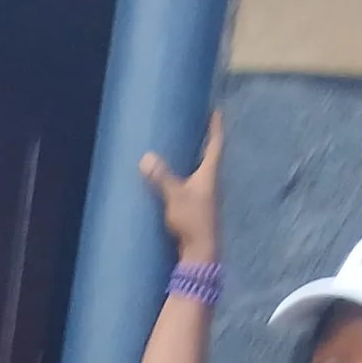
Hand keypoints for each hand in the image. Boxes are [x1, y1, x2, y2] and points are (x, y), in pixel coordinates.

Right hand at [142, 113, 222, 264]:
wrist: (200, 252)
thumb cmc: (193, 220)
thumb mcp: (175, 196)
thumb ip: (161, 177)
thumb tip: (146, 158)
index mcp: (210, 173)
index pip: (216, 143)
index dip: (215, 126)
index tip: (215, 110)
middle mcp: (211, 182)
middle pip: (209, 155)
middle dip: (203, 140)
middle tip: (194, 124)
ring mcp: (205, 196)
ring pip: (201, 170)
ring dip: (194, 158)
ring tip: (181, 148)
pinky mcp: (197, 209)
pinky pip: (192, 185)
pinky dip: (185, 176)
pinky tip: (175, 178)